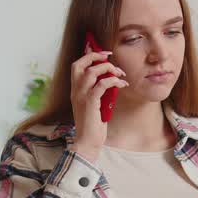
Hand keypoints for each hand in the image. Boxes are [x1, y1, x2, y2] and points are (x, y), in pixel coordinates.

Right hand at [70, 46, 127, 163]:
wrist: (88, 142)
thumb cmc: (93, 124)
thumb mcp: (96, 104)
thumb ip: (99, 91)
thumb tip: (112, 79)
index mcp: (75, 90)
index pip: (77, 65)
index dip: (90, 56)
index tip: (105, 55)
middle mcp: (75, 91)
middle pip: (80, 64)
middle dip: (95, 57)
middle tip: (110, 58)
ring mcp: (81, 97)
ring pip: (91, 72)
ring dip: (108, 69)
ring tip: (120, 74)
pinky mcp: (90, 104)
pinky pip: (101, 85)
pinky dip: (113, 81)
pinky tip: (121, 85)